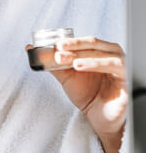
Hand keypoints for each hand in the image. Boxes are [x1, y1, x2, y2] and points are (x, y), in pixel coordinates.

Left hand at [29, 37, 126, 151]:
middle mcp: (111, 56)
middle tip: (59, 48)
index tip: (55, 44)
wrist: (98, 118)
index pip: (86, 41)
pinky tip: (81, 67)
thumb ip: (51, 62)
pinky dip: (97, 64)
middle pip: (96, 44)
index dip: (71, 41)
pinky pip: (116, 68)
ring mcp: (121, 67)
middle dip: (76, 45)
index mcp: (98, 53)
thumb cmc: (87, 95)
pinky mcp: (128, 80)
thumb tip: (30, 48)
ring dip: (85, 56)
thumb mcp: (67, 76)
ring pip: (106, 55)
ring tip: (70, 61)